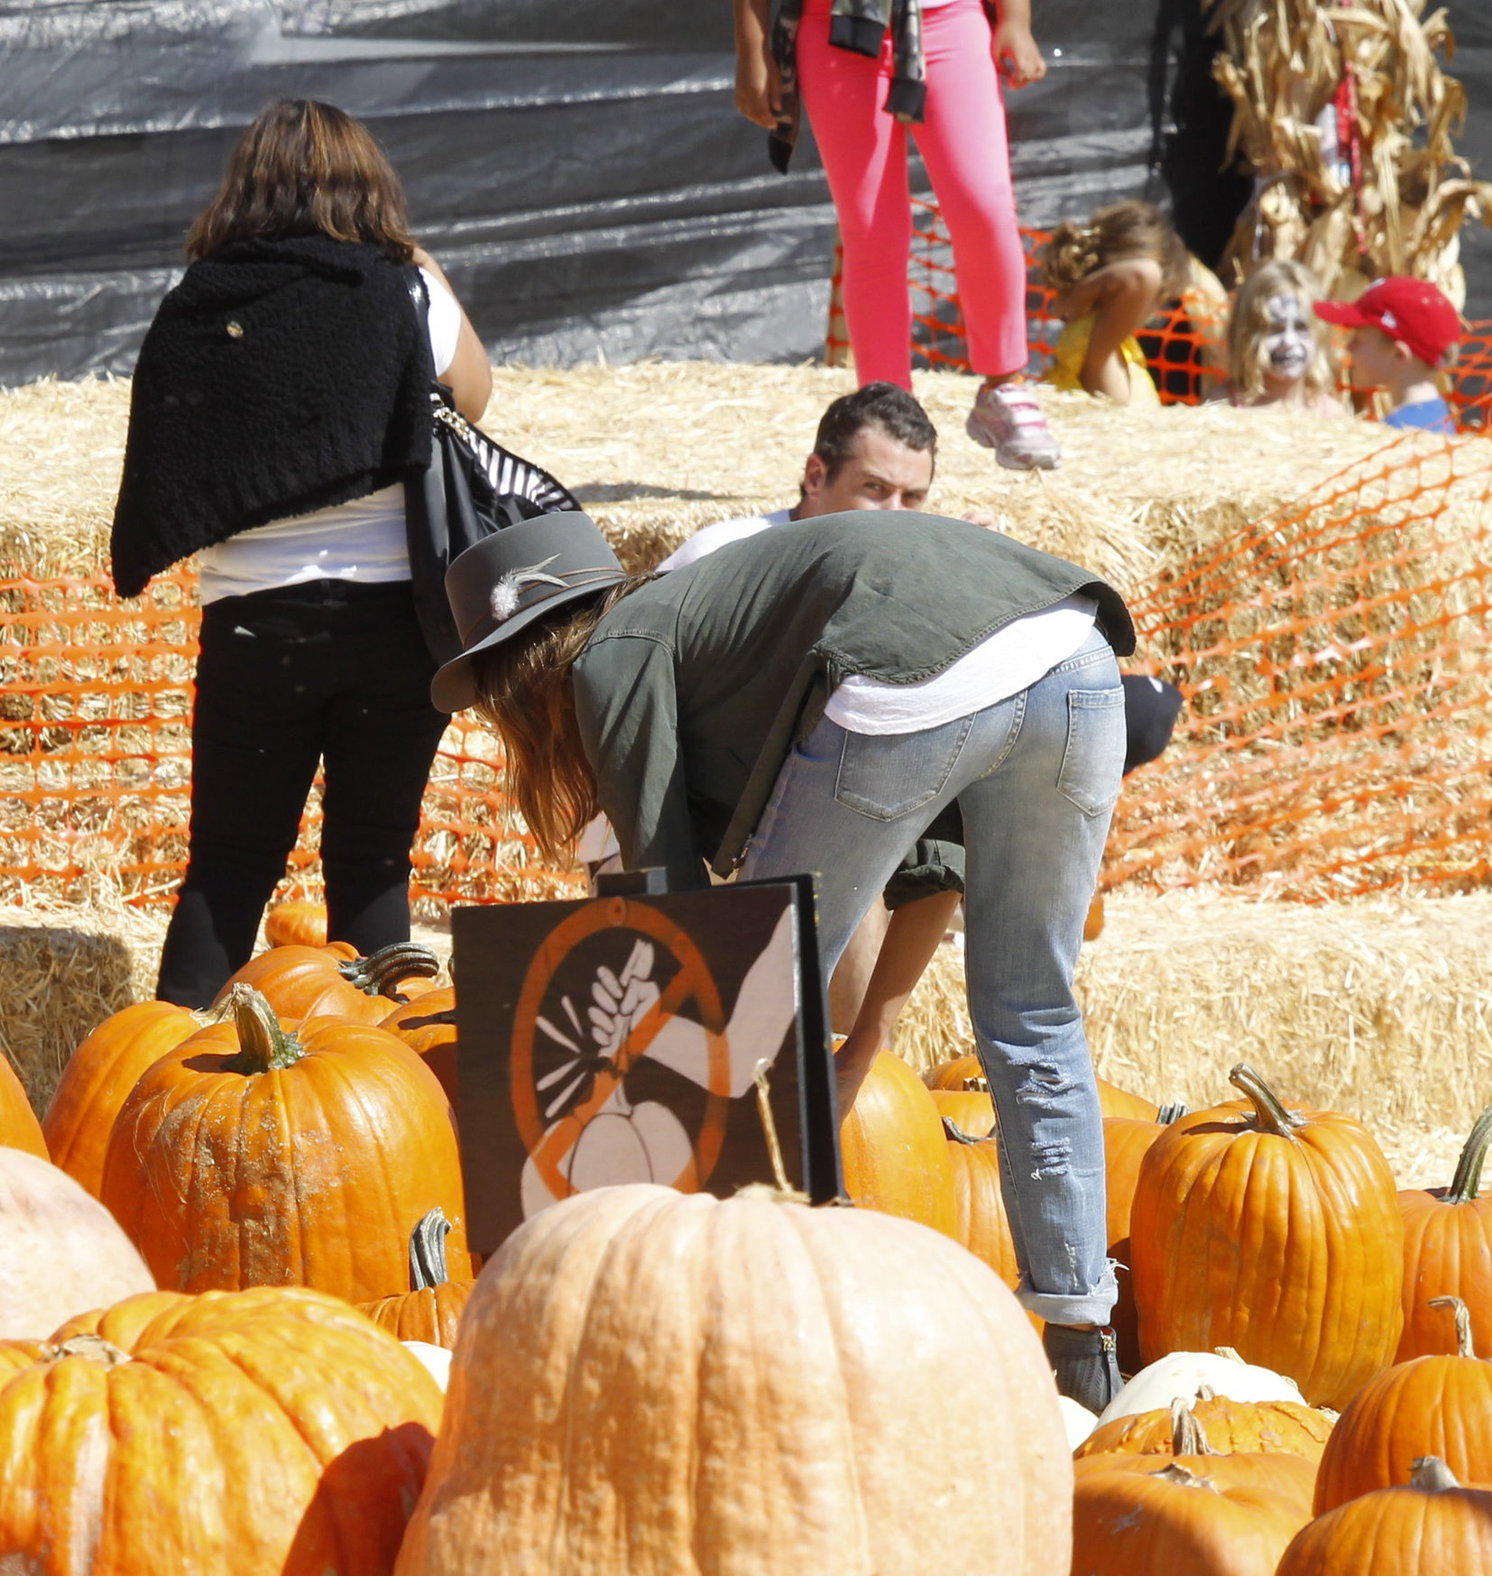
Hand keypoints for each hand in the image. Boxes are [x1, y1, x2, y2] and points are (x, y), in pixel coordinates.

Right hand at [588, 940, 659, 1061]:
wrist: (654, 1046)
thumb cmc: (653, 1020)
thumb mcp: (651, 999)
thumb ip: (640, 988)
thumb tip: (623, 1002)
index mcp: (624, 992)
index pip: (607, 976)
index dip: (608, 981)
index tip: (619, 994)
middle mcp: (614, 1003)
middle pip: (596, 989)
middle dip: (602, 998)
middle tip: (615, 1010)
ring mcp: (608, 1019)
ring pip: (592, 1010)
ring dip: (600, 1018)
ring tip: (613, 1028)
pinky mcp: (605, 1035)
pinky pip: (594, 1031)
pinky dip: (599, 1035)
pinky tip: (608, 1040)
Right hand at [735, 45, 783, 127]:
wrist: (750, 49)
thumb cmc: (766, 61)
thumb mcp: (775, 78)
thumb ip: (776, 95)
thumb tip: (778, 109)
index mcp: (758, 93)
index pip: (764, 114)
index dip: (769, 121)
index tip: (775, 124)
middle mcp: (748, 96)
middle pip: (755, 115)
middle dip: (763, 121)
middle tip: (770, 124)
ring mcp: (741, 93)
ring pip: (747, 112)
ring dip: (754, 118)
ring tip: (762, 120)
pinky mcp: (737, 89)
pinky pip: (741, 106)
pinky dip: (746, 112)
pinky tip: (751, 112)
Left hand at [991, 19, 1045, 87]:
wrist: (1015, 21)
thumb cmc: (1003, 35)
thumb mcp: (995, 51)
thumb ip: (1000, 66)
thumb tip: (1007, 77)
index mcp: (1019, 52)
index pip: (1023, 71)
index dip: (1016, 81)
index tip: (1008, 81)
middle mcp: (1029, 54)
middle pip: (1030, 76)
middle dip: (1020, 84)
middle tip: (1010, 82)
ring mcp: (1035, 55)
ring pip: (1037, 74)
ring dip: (1027, 82)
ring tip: (1019, 80)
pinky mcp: (1037, 55)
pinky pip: (1042, 69)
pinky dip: (1037, 76)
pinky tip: (1027, 76)